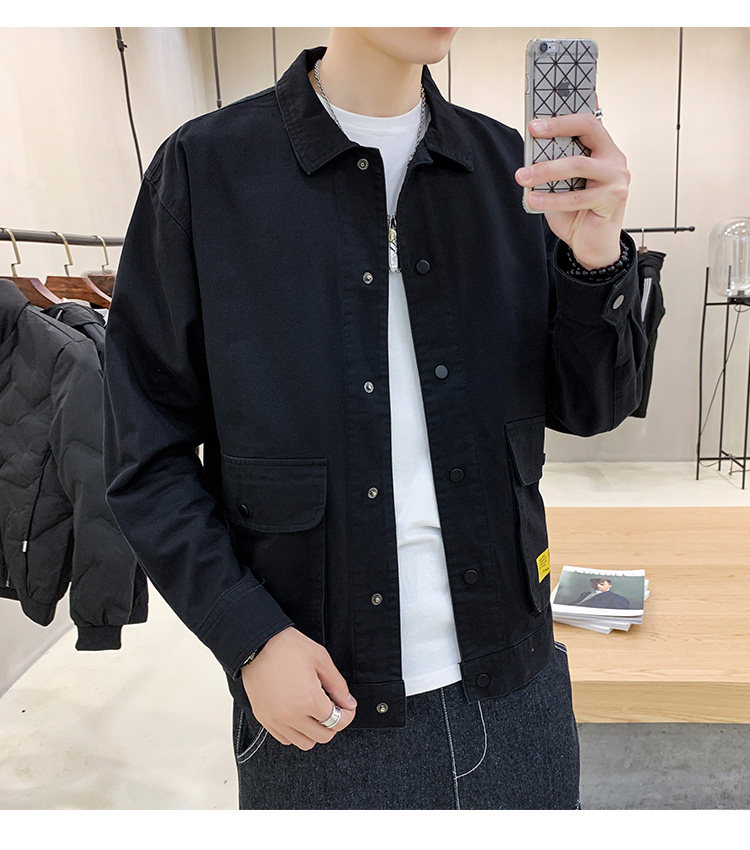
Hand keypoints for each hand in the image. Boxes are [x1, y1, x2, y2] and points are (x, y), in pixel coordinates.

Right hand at [241, 625, 356, 749]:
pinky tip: (298, 714)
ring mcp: (276, 720)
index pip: (337, 721)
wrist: (256, 645)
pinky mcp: (264, 719)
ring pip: (304, 743)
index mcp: (309, 700)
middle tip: (333, 709)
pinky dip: (296, 732)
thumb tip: (349, 703)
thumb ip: (338, 685)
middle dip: (334, 724)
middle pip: (323, 736)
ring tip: (315, 713)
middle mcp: (292, 715)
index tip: (348, 708)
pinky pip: (285, 739)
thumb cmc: (288, 647)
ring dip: (314, 731)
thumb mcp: (320, 659)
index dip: (348, 715)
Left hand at [514, 110, 630, 268]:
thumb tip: (531, 152)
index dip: (563, 116)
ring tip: (523, 176)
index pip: (587, 121)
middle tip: (532, 132)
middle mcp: (613, 158)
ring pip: (578, 164)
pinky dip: (551, 199)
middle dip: (558, 127)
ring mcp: (616, 178)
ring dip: (546, 169)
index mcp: (602, 149)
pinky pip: (577, 197)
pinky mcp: (613, 198)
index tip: (537, 120)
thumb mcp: (562, 185)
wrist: (592, 246)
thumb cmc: (577, 213)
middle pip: (589, 129)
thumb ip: (555, 166)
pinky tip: (533, 199)